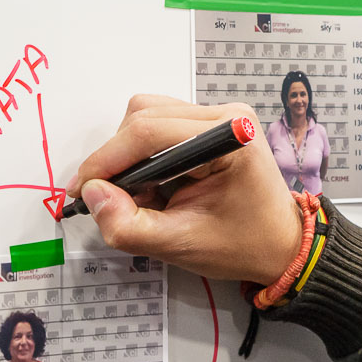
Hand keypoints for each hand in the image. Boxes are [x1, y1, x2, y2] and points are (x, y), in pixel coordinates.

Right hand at [67, 95, 302, 284]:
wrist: (280, 245)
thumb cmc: (242, 244)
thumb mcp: (180, 244)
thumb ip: (129, 225)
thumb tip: (92, 195)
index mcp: (229, 138)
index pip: (149, 132)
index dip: (106, 159)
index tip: (81, 189)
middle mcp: (225, 116)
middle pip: (143, 116)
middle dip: (116, 158)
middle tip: (109, 199)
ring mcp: (217, 117)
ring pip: (146, 117)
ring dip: (128, 156)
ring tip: (136, 195)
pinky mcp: (207, 125)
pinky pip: (157, 126)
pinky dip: (142, 156)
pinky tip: (152, 186)